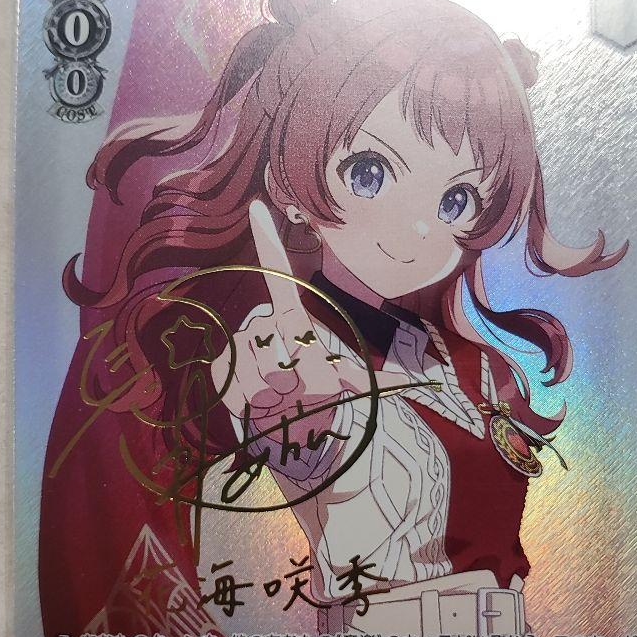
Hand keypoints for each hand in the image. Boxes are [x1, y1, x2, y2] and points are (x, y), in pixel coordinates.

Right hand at [210, 200, 403, 427]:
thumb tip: (413, 378)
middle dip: (296, 379)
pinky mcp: (222, 372)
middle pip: (277, 347)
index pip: (279, 278)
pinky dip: (256, 406)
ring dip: (277, 397)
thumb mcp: (346, 383)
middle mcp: (262, 325)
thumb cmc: (317, 396)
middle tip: (300, 393)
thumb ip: (364, 378)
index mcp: (290, 318)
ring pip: (261, 373)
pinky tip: (263, 408)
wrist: (289, 428)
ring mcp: (240, 347)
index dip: (268, 245)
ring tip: (283, 402)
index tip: (257, 208)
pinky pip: (240, 388)